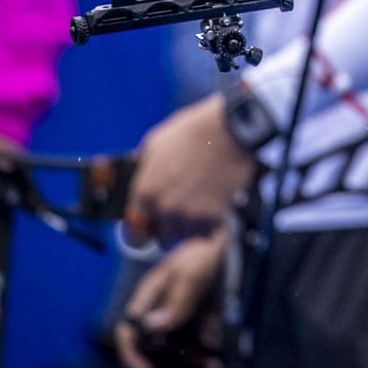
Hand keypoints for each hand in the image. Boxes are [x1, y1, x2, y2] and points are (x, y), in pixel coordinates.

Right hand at [115, 232, 226, 367]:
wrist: (235, 241)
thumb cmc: (206, 248)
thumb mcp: (192, 268)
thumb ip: (176, 298)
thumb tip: (151, 325)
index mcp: (149, 299)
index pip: (130, 333)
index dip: (133, 357)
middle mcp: (161, 315)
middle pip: (151, 355)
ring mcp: (181, 322)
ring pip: (175, 360)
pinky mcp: (202, 326)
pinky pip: (198, 352)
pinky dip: (205, 366)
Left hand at [125, 95, 256, 244]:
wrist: (232, 130)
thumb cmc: (194, 130)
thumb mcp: (156, 142)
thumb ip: (144, 168)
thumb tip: (140, 175)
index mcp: (146, 191)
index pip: (135, 231)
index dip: (142, 230)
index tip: (151, 226)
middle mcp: (166, 209)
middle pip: (164, 238)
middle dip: (171, 227)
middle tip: (182, 210)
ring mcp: (192, 216)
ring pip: (188, 236)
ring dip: (192, 226)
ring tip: (202, 204)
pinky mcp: (217, 217)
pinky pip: (210, 232)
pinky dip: (212, 223)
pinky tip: (216, 204)